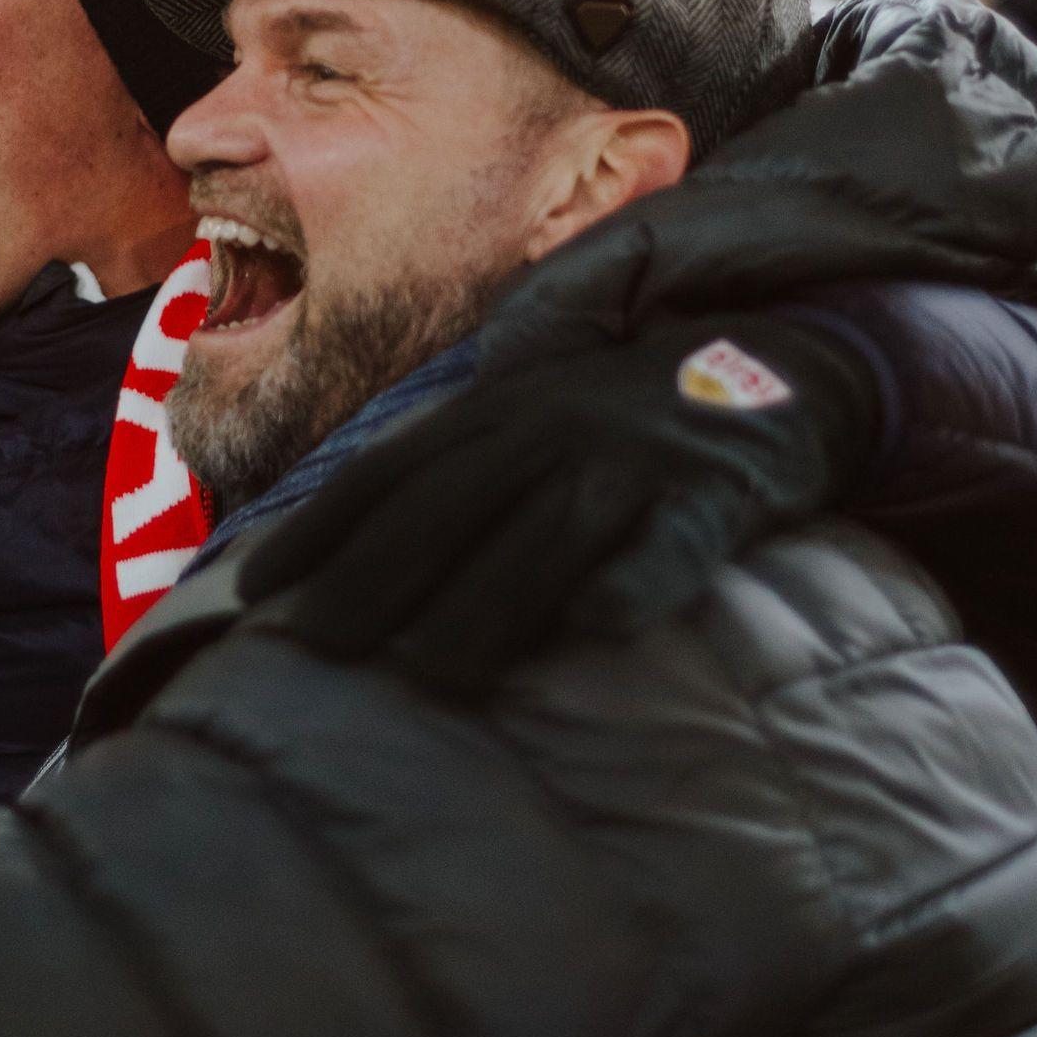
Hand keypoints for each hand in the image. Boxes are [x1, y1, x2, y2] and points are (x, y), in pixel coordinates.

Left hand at [235, 311, 879, 697]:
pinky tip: (599, 624)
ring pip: (545, 534)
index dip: (319, 531)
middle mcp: (551, 428)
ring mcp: (630, 460)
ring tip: (433, 676)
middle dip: (375, 576)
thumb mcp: (530, 417)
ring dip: (486, 605)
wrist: (782, 359)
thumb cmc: (628, 417)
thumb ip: (453, 473)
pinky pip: (670, 544)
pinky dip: (634, 582)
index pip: (387, 473)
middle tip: (314, 650)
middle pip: (447, 507)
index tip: (254, 595)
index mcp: (495, 411)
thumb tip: (343, 560)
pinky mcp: (711, 495)